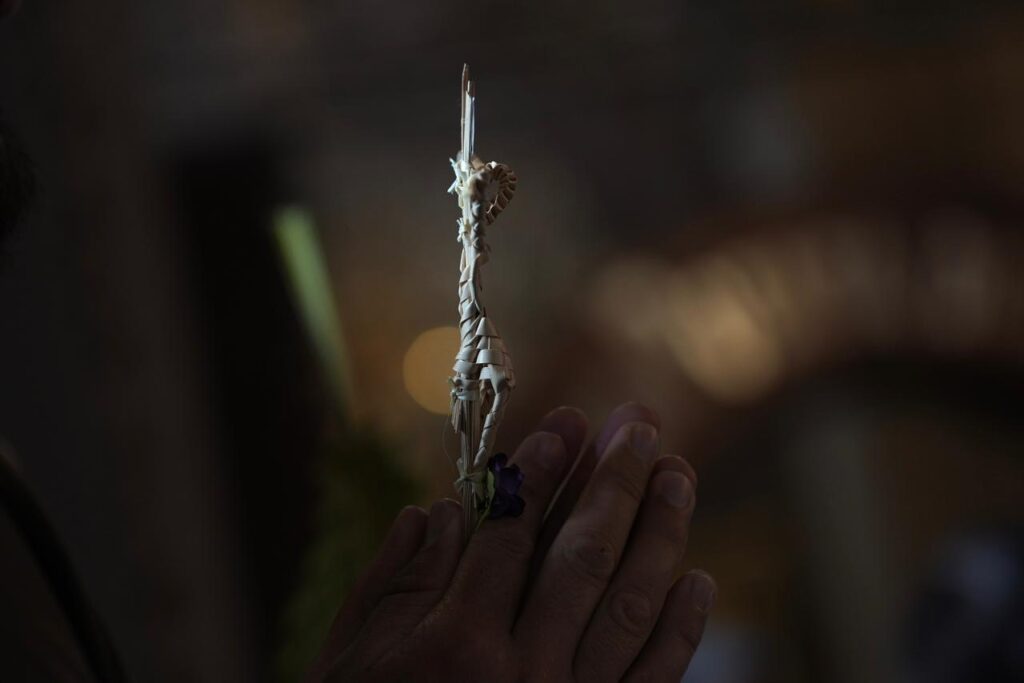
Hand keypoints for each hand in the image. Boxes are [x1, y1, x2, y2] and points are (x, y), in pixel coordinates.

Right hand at [307, 403, 715, 681]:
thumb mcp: (353, 658)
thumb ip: (395, 581)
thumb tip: (438, 508)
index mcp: (453, 644)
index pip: (510, 533)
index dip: (542, 471)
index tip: (569, 422)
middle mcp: (520, 673)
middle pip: (580, 555)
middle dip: (615, 481)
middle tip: (642, 422)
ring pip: (628, 608)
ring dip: (659, 534)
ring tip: (678, 474)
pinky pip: (651, 681)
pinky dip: (680, 631)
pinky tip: (697, 578)